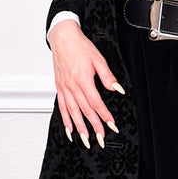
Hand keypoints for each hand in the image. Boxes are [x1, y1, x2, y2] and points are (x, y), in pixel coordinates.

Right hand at [47, 19, 124, 147]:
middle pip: (85, 111)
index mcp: (83, 80)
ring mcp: (64, 88)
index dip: (104, 116)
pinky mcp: (59, 87)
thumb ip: (108, 77)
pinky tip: (70, 130)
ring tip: (85, 140)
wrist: (63, 38)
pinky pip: (62, 107)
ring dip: (80, 128)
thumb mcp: (99, 59)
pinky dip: (66, 120)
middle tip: (101, 139)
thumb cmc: (80, 47)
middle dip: (94, 127)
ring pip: (73, 112)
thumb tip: (118, 89)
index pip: (96, 103)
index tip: (111, 126)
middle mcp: (72, 86)